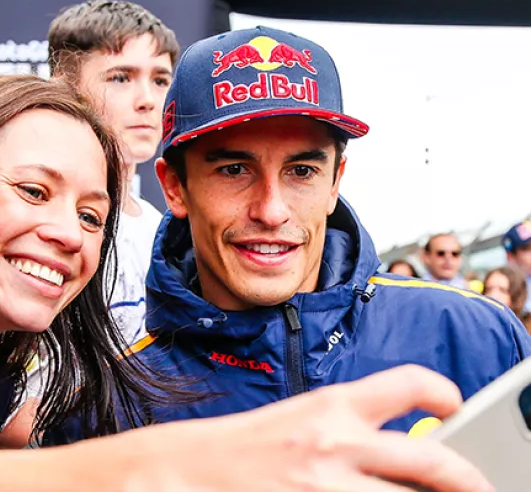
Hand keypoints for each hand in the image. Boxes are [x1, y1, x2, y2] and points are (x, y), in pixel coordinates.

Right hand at [73, 364, 491, 490]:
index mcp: (331, 405)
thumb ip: (348, 429)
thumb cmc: (243, 445)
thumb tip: (398, 450)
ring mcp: (328, 486)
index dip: (439, 390)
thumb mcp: (301, 421)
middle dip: (469, 479)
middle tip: (480, 488)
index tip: (451, 403)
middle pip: (432, 461)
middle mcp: (337, 442)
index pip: (404, 382)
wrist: (188, 469)